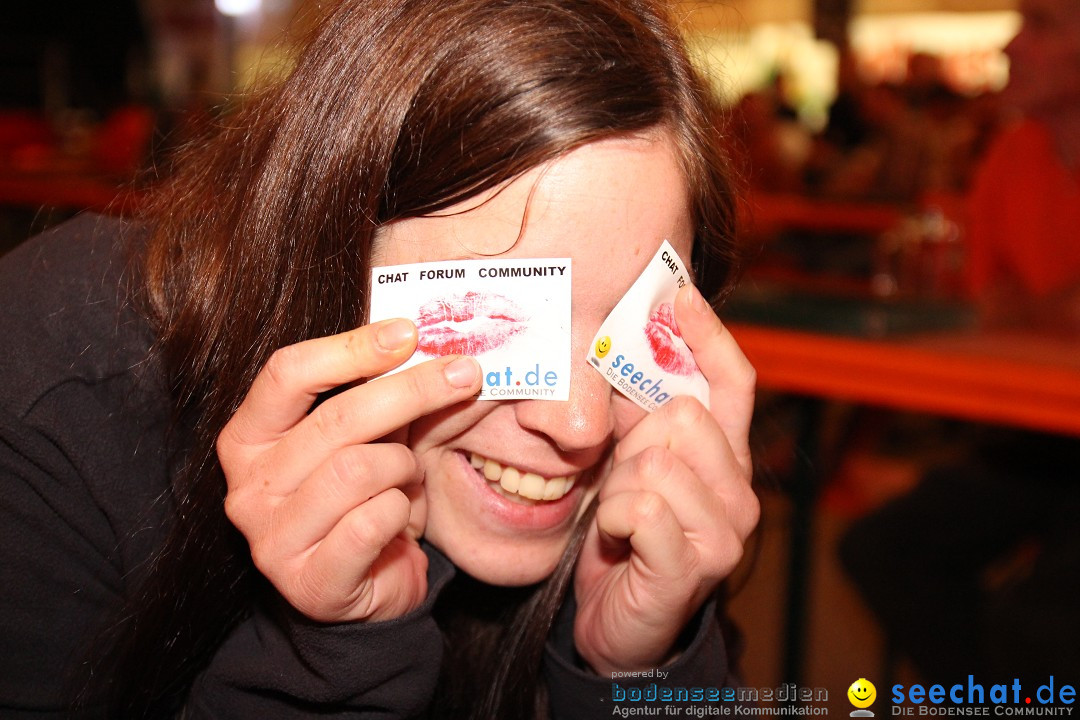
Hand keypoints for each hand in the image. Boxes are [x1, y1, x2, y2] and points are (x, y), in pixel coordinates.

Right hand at [217, 319, 480, 622]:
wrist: (365, 586)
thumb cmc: (362, 498)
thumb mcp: (371, 436)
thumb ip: (389, 395)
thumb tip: (435, 349)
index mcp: (248, 437)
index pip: (287, 373)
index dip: (351, 348)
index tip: (408, 332)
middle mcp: (247, 487)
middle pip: (334, 420)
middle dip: (411, 391)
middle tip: (464, 375)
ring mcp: (272, 539)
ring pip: (357, 470)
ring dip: (403, 465)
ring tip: (411, 474)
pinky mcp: (309, 581)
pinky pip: (370, 525)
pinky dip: (400, 510)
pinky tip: (402, 513)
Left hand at [573, 285, 758, 673]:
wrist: (620, 626)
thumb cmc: (628, 539)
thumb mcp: (633, 469)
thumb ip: (644, 421)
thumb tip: (626, 350)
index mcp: (727, 458)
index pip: (733, 383)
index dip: (708, 336)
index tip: (678, 295)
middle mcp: (740, 490)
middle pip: (682, 416)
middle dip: (634, 444)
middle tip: (624, 482)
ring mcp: (725, 530)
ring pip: (656, 462)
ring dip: (621, 487)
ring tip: (623, 516)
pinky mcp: (695, 565)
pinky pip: (642, 509)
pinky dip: (616, 519)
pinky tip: (620, 540)